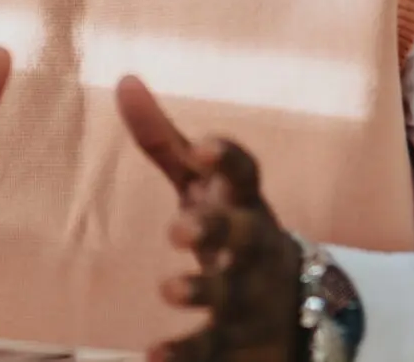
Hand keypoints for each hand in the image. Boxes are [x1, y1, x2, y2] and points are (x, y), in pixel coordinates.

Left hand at [117, 76, 302, 361]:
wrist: (290, 304)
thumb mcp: (202, 183)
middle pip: (244, 233)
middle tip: (177, 228)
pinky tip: (151, 355)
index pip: (245, 173)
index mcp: (243, 200)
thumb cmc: (230, 225)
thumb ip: (163, 138)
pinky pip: (214, 346)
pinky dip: (185, 353)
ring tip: (168, 289)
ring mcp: (249, 291)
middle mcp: (253, 244)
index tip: (203, 145)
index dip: (228, 158)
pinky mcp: (237, 335)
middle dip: (216, 228)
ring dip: (202, 290)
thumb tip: (123, 79)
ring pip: (232, 292)